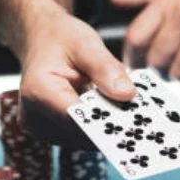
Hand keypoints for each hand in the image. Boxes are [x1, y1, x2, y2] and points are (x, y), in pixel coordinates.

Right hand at [18, 0, 135, 143]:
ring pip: (86, 140)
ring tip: (129, 110)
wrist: (41, 42)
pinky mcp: (54, 135)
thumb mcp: (85, 42)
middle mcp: (36, 118)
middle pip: (83, 133)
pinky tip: (114, 111)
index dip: (108, 121)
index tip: (136, 120)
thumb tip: (127, 94)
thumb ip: (105, 68)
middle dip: (113, 125)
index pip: (78, 118)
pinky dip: (101, 126)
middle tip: (143, 116)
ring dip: (108, 126)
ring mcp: (43, 130)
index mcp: (38, 92)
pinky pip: (83, 137)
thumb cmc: (59, 39)